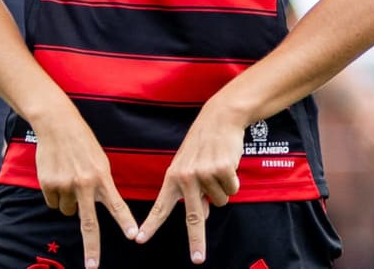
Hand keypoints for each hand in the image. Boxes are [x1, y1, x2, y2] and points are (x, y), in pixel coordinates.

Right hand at [34, 107, 136, 268]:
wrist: (57, 124)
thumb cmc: (82, 142)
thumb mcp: (99, 161)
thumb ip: (100, 185)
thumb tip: (96, 209)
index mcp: (101, 176)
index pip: (116, 203)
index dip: (125, 221)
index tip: (134, 235)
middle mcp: (84, 183)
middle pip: (89, 223)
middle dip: (92, 248)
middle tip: (93, 267)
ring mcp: (65, 185)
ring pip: (68, 211)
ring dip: (69, 201)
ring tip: (69, 177)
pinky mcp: (49, 184)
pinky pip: (53, 203)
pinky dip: (55, 195)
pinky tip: (57, 175)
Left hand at [136, 99, 242, 263]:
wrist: (219, 118)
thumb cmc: (203, 144)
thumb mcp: (191, 166)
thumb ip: (193, 192)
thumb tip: (202, 217)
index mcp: (173, 176)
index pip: (160, 205)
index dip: (151, 224)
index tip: (139, 240)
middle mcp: (186, 176)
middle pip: (192, 217)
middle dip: (196, 241)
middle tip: (197, 260)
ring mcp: (203, 173)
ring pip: (220, 201)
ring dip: (223, 188)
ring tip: (217, 167)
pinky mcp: (221, 169)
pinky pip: (232, 189)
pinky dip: (233, 179)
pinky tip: (227, 162)